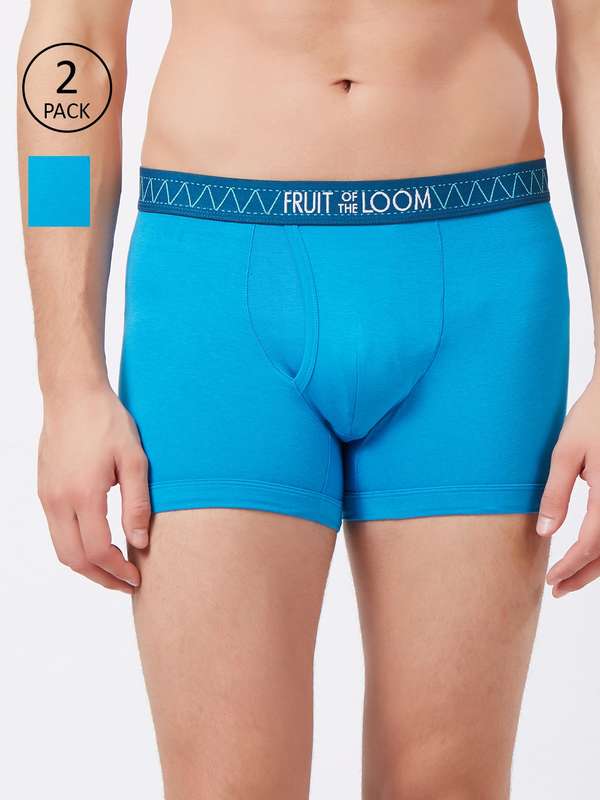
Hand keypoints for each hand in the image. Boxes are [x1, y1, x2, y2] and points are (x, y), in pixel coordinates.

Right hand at [38, 385, 149, 593]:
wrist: (72, 395)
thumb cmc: (107, 422)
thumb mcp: (135, 460)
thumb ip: (137, 504)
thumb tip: (140, 543)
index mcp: (83, 495)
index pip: (97, 551)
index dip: (118, 571)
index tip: (137, 576)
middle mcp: (58, 500)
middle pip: (74, 559)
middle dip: (101, 578)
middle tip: (127, 583)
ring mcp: (47, 496)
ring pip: (61, 548)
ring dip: (87, 565)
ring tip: (114, 570)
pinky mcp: (44, 490)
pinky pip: (56, 531)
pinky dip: (75, 547)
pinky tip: (97, 543)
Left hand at [537, 378, 599, 596]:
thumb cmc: (591, 418)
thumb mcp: (566, 453)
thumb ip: (556, 494)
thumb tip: (545, 532)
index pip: (591, 545)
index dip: (570, 567)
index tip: (551, 579)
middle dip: (584, 575)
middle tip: (558, 590)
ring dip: (597, 566)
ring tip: (571, 578)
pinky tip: (591, 552)